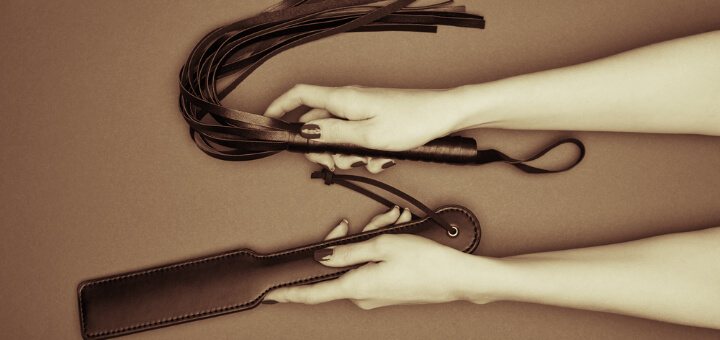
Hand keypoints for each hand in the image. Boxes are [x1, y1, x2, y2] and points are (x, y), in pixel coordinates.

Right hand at [264, 85, 461, 172]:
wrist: (443, 115)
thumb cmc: (413, 120)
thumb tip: (306, 135)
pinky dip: (364, 151)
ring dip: (347, 154)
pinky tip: (381, 158)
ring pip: (338, 135)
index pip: (300, 95)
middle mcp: (349, 101)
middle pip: (317, 124)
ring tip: (367, 161)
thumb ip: (333, 136)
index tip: (270, 122)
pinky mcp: (374, 119)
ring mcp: (362, 110)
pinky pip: (357, 137)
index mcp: (342, 100)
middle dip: (323, 148)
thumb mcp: (368, 137)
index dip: (280, 106)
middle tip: (335, 163)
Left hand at [264, 206, 491, 308]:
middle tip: (373, 220)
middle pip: (340, 263)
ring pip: (359, 259)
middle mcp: (363, 294)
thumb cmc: (427, 264)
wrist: (459, 278)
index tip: (273, 294)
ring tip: (395, 223)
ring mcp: (375, 293)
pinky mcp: (386, 289)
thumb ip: (348, 249)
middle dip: (353, 237)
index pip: (313, 293)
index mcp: (356, 286)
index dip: (290, 293)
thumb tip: (325, 255)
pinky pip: (372, 264)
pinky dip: (381, 247)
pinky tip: (397, 232)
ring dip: (373, 237)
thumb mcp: (382, 246)